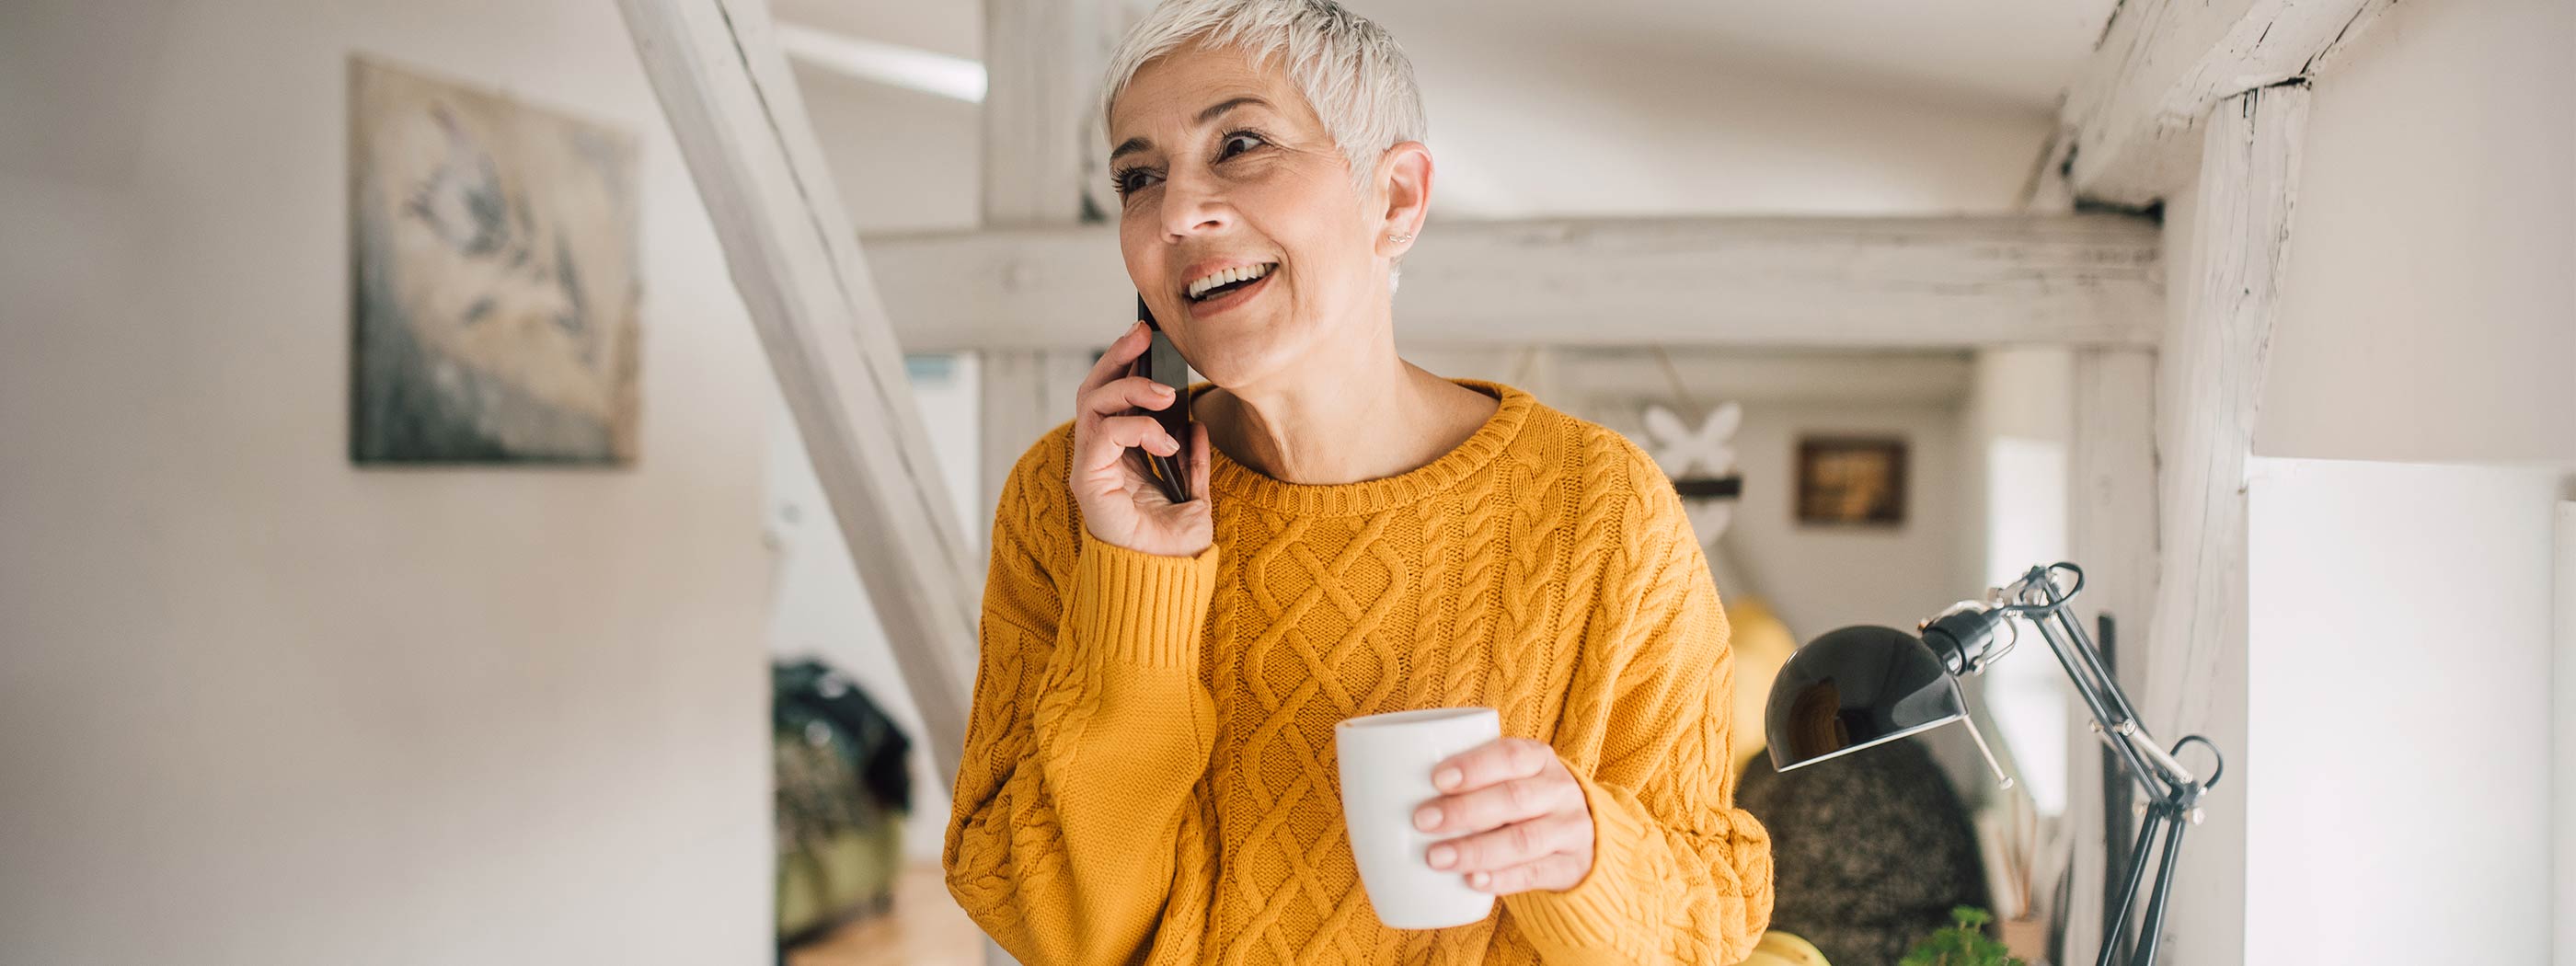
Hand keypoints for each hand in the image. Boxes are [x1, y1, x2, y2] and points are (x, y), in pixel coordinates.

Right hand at [1071, 321, 1212, 556]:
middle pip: (1094, 390)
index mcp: (1119, 457)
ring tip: (1166, 393)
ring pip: (1093, 403)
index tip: (1148, 337)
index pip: (1112, 397)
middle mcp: (1098, 457)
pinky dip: (1137, 427)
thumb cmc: (1173, 547)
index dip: (1126, 364)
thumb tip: (1198, 424)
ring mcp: (1089, 467)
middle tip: (1144, 335)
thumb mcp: (1194, 494)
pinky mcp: (1088, 481)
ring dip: (1130, 388)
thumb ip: (1194, 460)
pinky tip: (1165, 440)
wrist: (1164, 583)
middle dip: (1118, 357)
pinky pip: (1104, 435)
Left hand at [1413, 737, 1594, 894]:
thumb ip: (1469, 778)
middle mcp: (1560, 791)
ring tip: (1436, 858)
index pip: (1511, 755)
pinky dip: (1503, 879)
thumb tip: (1386, 787)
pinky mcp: (1571, 866)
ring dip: (1476, 850)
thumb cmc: (1522, 802)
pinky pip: (1536, 874)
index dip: (1474, 766)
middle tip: (1421, 821)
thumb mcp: (1508, 778)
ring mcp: (1570, 830)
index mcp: (1539, 759)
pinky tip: (1473, 881)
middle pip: (1514, 798)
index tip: (1436, 779)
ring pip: (1525, 840)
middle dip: (1464, 810)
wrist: (1581, 837)